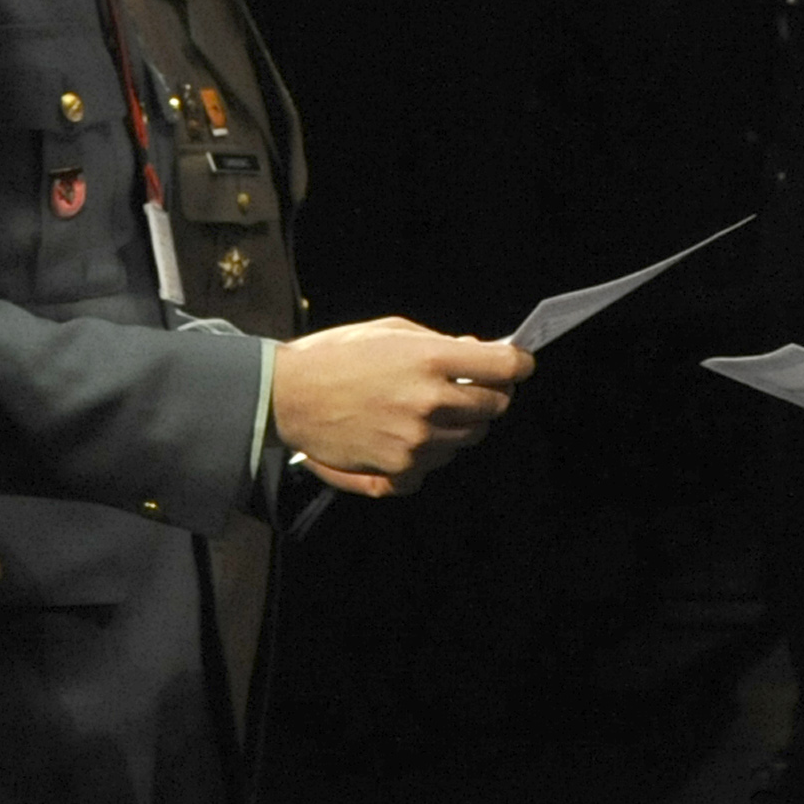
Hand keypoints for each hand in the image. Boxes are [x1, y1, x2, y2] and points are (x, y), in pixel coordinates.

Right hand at [271, 317, 534, 492]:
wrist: (285, 397)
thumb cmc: (336, 355)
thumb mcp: (390, 332)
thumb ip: (440, 344)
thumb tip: (479, 353)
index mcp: (432, 361)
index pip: (506, 368)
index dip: (517, 365)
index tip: (517, 365)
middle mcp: (431, 404)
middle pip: (494, 408)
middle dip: (487, 395)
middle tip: (465, 387)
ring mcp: (417, 443)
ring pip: (468, 439)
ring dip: (457, 426)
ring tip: (422, 411)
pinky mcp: (399, 471)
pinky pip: (436, 467)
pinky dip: (428, 454)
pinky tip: (403, 436)